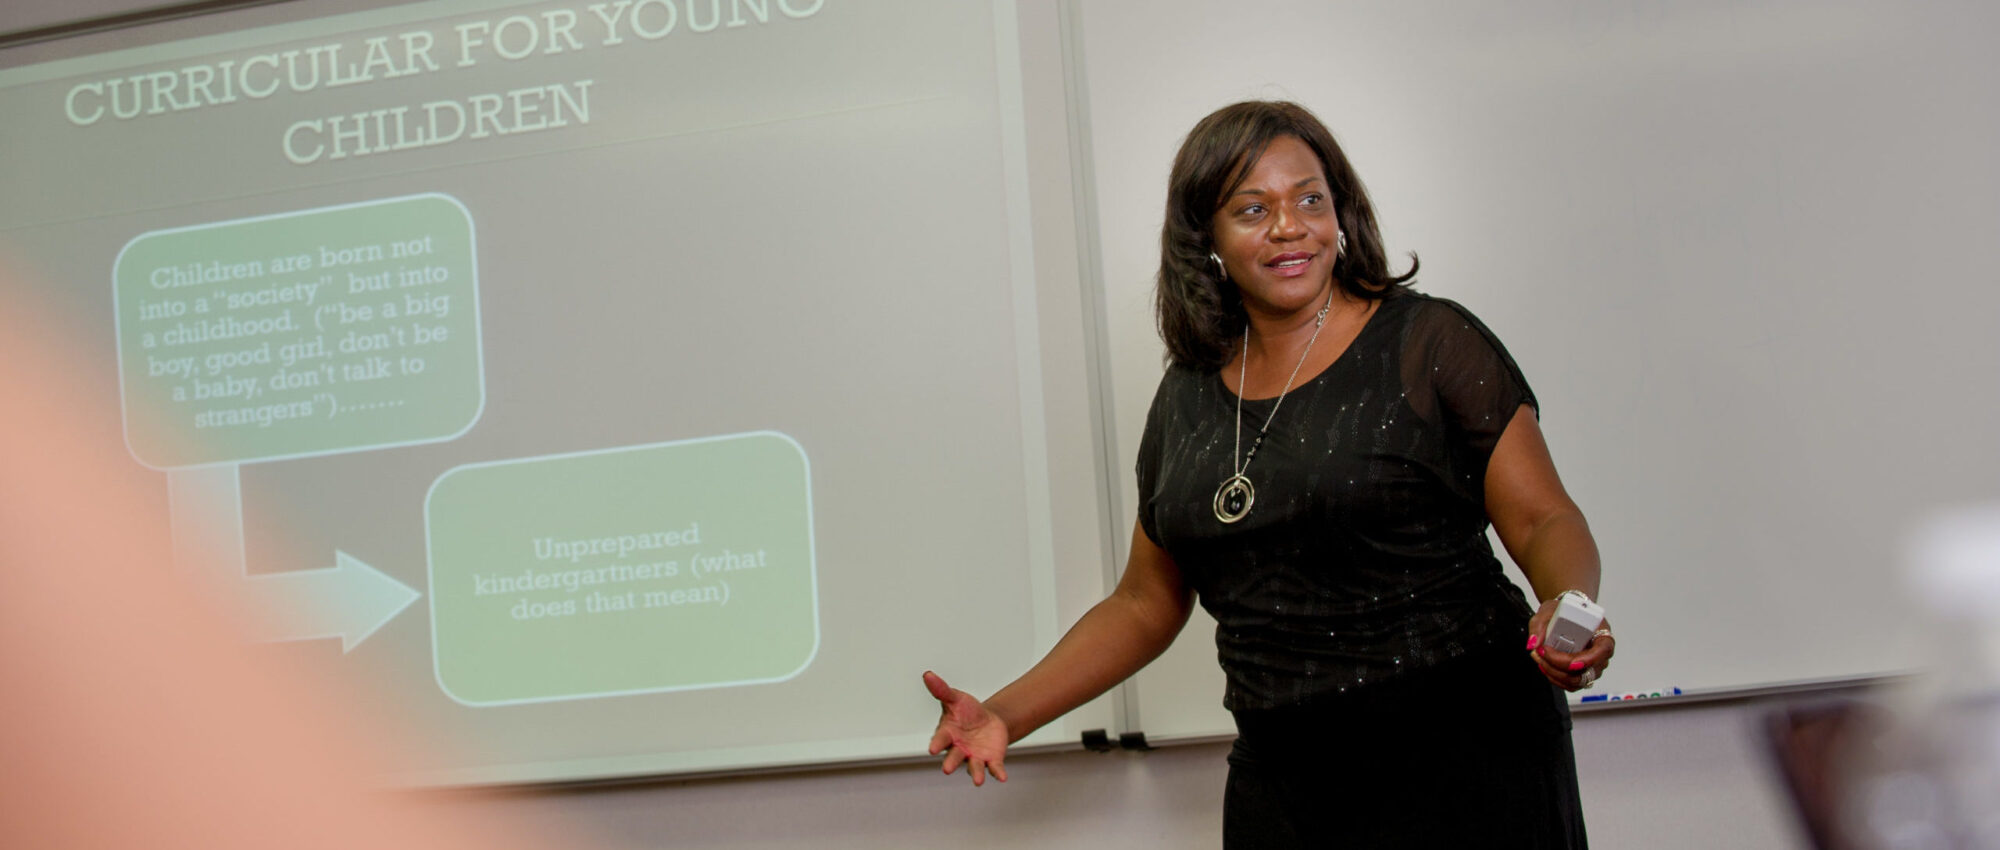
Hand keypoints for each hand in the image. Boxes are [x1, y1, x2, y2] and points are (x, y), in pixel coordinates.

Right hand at [923, 671, 1009, 785]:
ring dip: (975, 774)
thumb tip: (927, 674)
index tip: (932, 749)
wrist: (988, 721)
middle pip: (954, 757)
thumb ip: (942, 690)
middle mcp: (959, 749)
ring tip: (978, 781)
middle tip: (947, 769)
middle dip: (951, 763)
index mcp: (948, 734)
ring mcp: (974, 756)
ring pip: (973, 767)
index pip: (940, 739)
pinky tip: (1002, 777)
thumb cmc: (967, 712)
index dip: (937, 744)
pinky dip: (997, 773)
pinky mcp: (990, 759)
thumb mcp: (956, 698)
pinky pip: (993, 768)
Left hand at [1525, 598, 1614, 691]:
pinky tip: (1543, 664)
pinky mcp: (1580, 674)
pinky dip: (1553, 676)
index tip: (1571, 662)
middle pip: (1586, 671)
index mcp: (1602, 636)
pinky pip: (1569, 684)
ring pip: (1575, 681)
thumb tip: (1533, 643)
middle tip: (1541, 651)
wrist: (1565, 616)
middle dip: (1559, 666)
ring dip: (1553, 672)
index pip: (1602, 651)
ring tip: (1538, 656)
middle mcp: (1600, 655)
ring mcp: (1591, 667)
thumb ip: (1539, 625)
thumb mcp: (1550, 610)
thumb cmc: (1565, 612)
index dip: (1588, 660)